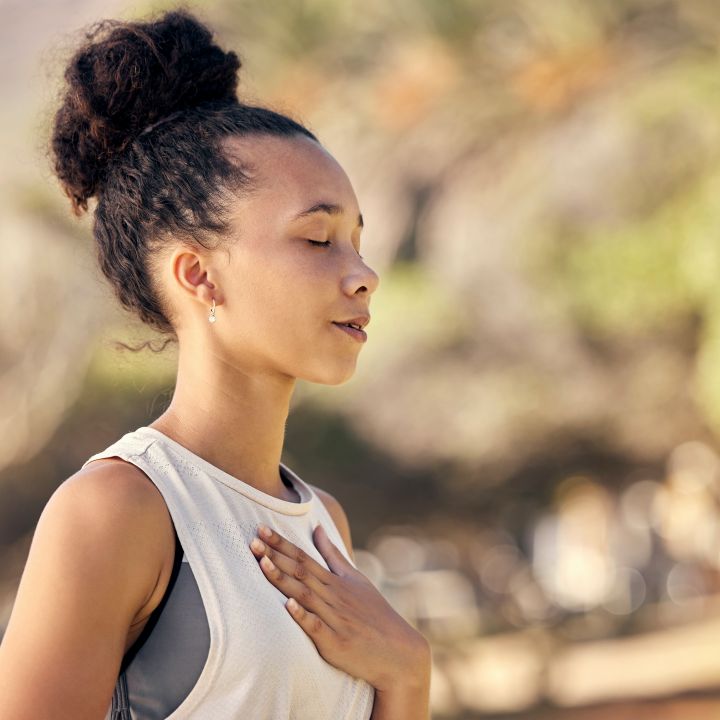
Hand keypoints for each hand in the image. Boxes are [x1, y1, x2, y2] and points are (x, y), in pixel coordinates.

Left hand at [249, 523, 429, 691]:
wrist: (397, 650)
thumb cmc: (373, 613)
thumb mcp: (356, 578)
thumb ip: (333, 554)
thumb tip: (317, 528)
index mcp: (335, 581)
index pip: (304, 557)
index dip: (282, 543)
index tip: (262, 529)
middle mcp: (333, 596)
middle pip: (300, 571)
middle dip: (275, 555)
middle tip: (253, 539)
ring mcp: (334, 618)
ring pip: (304, 594)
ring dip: (282, 578)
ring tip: (262, 563)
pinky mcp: (336, 643)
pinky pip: (317, 627)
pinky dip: (303, 616)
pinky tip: (287, 605)